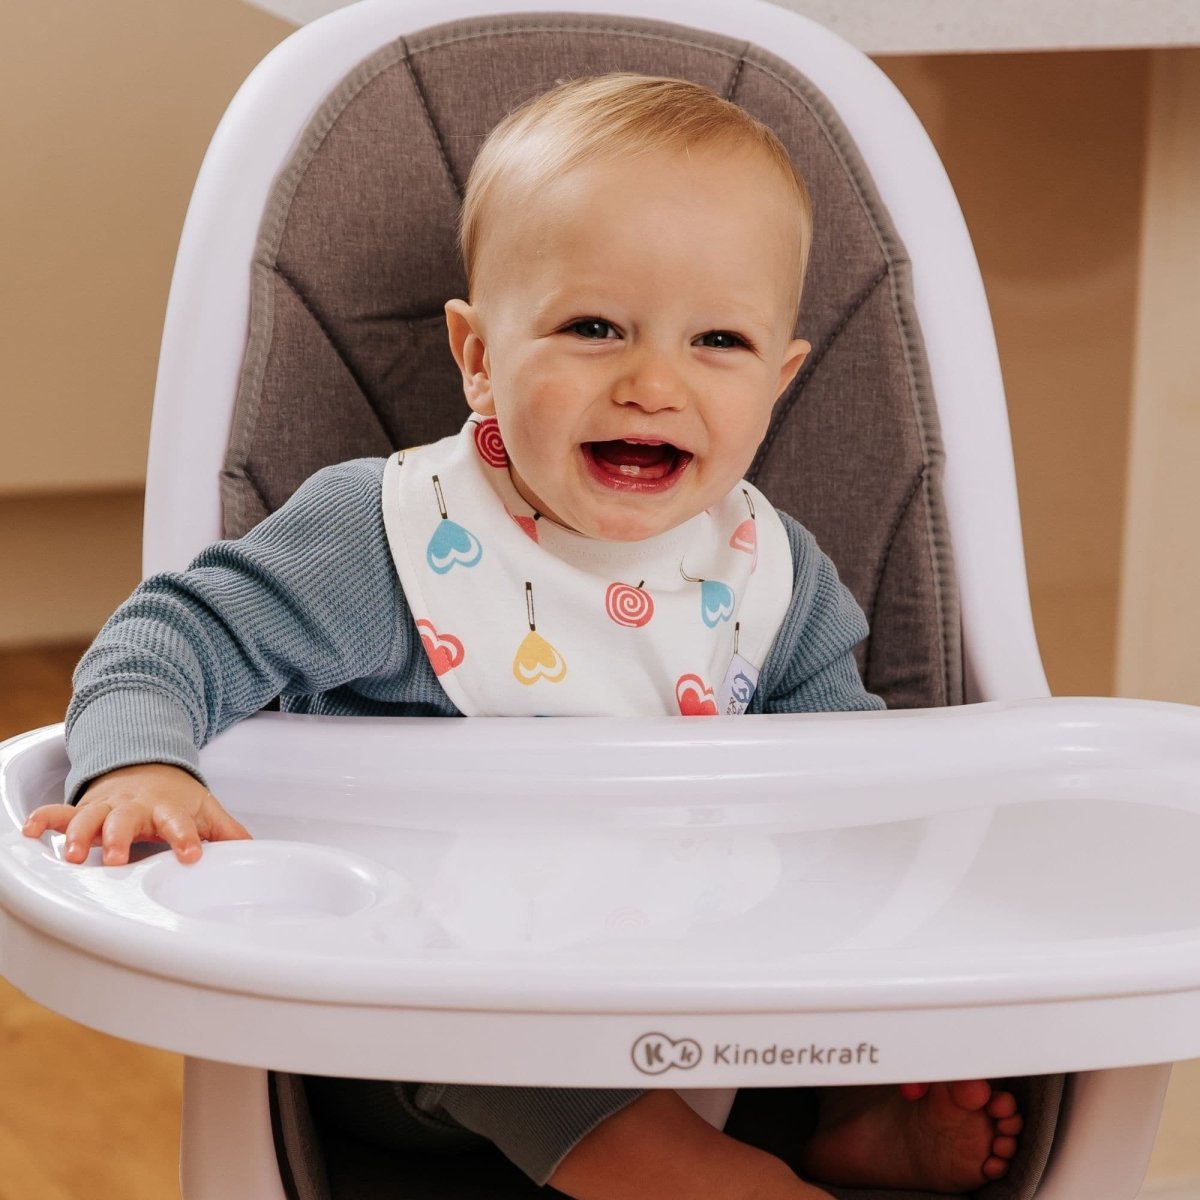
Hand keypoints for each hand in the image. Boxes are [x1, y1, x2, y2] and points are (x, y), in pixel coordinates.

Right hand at [22, 762, 250, 865]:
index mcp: (167, 807)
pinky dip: (43, 820)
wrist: (146, 765)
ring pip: (89, 817)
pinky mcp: (83, 809)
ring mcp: (106, 807)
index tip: (192, 855)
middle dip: (119, 839)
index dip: (187, 839)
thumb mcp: (204, 809)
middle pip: (126, 820)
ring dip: (78, 835)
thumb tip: (255, 852)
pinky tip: (30, 832)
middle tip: (117, 860)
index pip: (180, 823)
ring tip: (72, 856)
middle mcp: (134, 806)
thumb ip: (227, 832)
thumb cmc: (174, 797)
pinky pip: (59, 812)